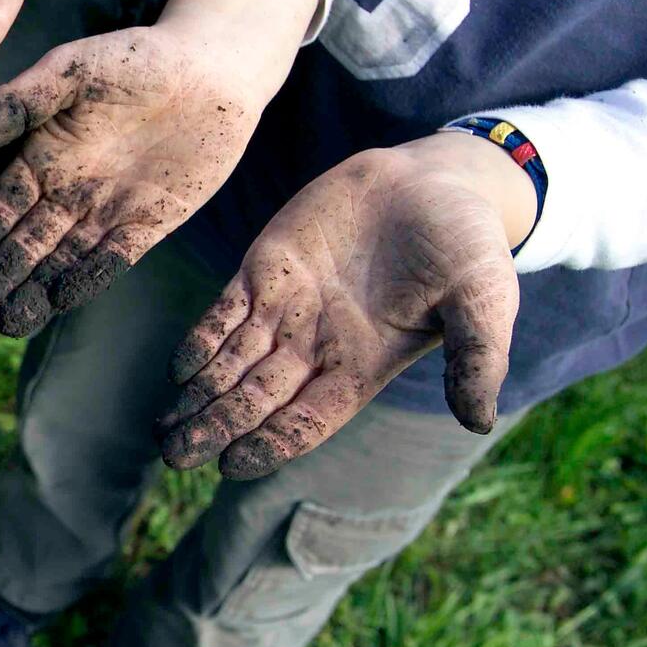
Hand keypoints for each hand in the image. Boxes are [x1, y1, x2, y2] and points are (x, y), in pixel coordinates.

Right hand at [0, 0, 316, 336]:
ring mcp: (107, 211)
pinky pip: (113, 259)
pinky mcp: (149, 224)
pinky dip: (86, 280)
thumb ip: (20, 103)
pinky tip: (60, 302)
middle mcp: (68, 191)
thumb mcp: (70, 71)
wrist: (212, 68)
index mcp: (42, 157)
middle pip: (25, 245)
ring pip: (61, 261)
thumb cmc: (136, 59)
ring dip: (33, 292)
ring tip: (7, 324)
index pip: (1, 209)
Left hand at [157, 133, 534, 479]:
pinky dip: (200, 341)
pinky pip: (224, 314)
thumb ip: (476, 358)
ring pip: (231, 364)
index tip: (232, 466)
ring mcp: (286, 308)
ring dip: (198, 397)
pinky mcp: (265, 268)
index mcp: (362, 366)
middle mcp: (316, 346)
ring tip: (163, 431)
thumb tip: (480, 422)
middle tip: (175, 456)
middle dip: (216, 428)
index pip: (306, 419)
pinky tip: (177, 370)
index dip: (270, 443)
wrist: (436, 180)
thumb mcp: (483, 300)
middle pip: (256, 399)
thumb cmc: (468, 245)